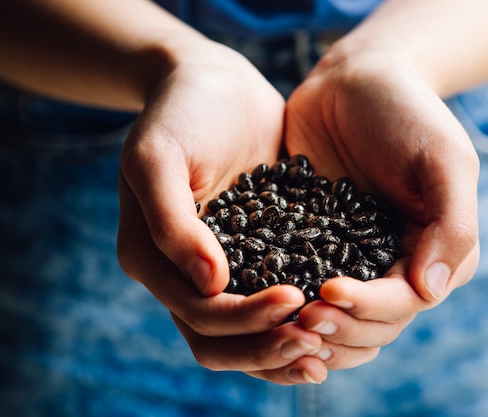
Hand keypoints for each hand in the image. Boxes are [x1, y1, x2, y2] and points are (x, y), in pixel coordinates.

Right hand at [117, 41, 327, 383]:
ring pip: (246, 335)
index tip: (295, 298)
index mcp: (153, 258)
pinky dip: (296, 321)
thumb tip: (210, 286)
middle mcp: (183, 273)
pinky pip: (272, 300)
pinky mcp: (255, 252)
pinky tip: (334, 320)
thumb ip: (173, 222)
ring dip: (283, 349)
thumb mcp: (159, 157)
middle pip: (220, 341)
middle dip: (267, 347)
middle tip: (317, 341)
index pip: (199, 314)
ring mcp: (219, 267)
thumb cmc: (180, 112)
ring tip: (329, 349)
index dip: (245, 318)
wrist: (214, 85)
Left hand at [284, 50, 479, 368]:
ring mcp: (350, 259)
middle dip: (337, 327)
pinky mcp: (311, 244)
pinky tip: (258, 302)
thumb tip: (431, 292)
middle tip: (299, 315)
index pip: (404, 303)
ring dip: (311, 330)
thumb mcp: (443, 160)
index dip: (367, 309)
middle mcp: (393, 266)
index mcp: (433, 254)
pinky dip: (283, 303)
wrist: (356, 81)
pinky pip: (298, 283)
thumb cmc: (407, 113)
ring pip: (335, 319)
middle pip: (369, 324)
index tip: (327, 292)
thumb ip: (450, 225)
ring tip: (278, 321)